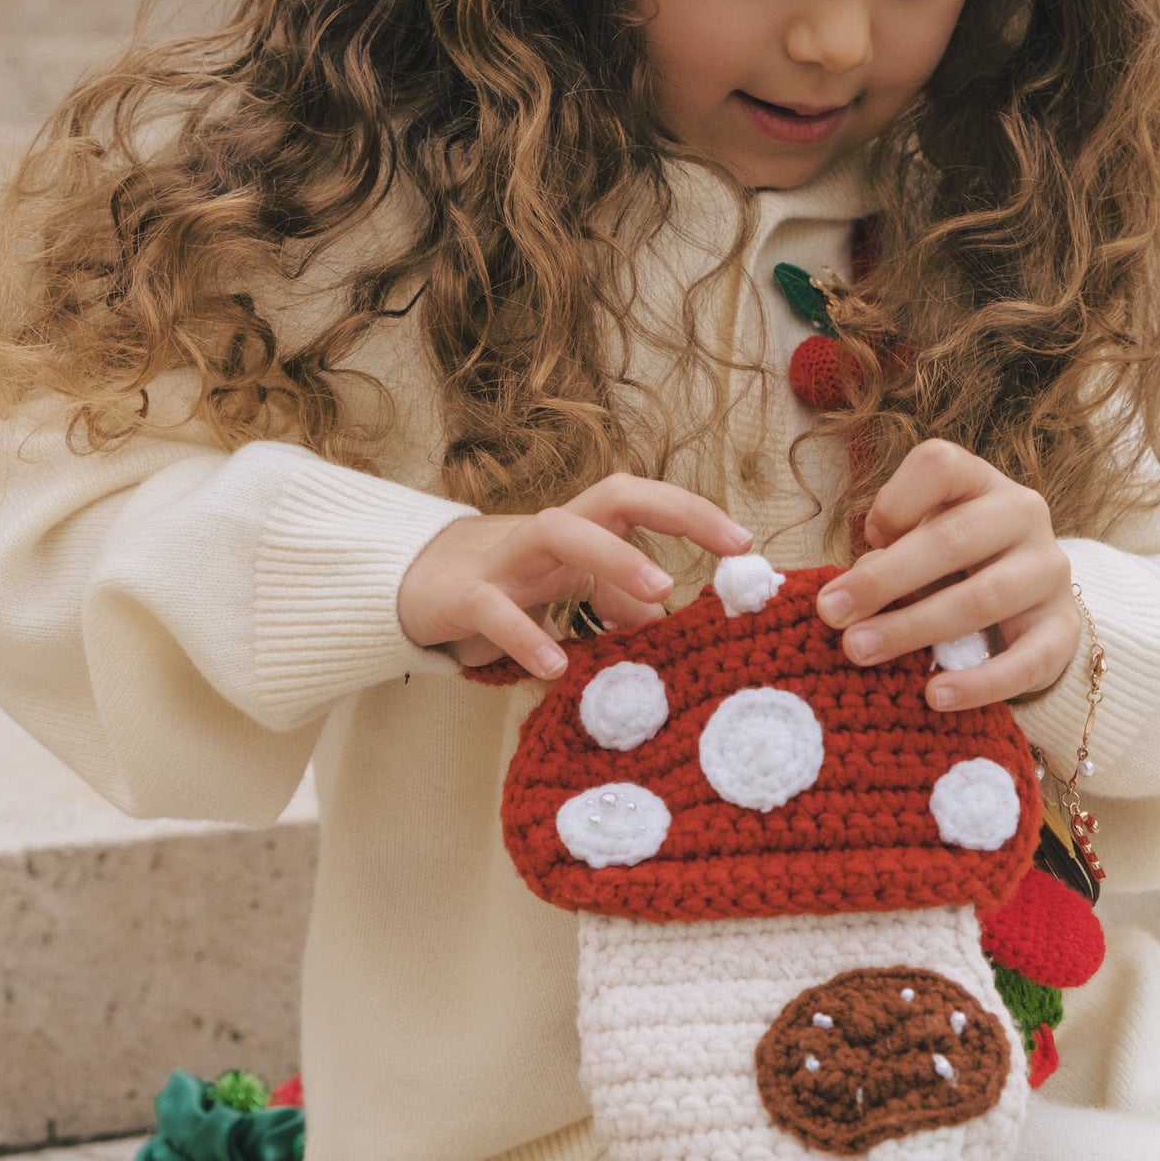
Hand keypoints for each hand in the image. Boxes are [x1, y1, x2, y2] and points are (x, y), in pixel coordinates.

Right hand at [397, 474, 753, 680]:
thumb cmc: (509, 587)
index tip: (746, 544)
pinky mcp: (464, 595)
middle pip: (613, 494)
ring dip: (612, 554)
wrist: (413, 587)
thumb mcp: (575, 595)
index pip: (644, 503)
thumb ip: (625, 608)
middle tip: (727, 547)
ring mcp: (505, 558)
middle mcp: (550, 532)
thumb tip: (689, 635)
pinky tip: (555, 666)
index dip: (694, 514)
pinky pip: (495, 608)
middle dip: (674, 510)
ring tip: (659, 590)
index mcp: (583, 529)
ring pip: (557, 531)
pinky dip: (525, 635)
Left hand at [815, 440, 1079, 711]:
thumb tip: (853, 592)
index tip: (866, 537)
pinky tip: (935, 697)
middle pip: (953, 539)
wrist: (1025, 600)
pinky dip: (978, 683)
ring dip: (914, 628)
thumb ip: (887, 556)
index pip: (940, 466)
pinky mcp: (1063, 629)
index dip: (896, 499)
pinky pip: (1026, 661)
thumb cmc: (948, 562)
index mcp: (979, 481)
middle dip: (884, 580)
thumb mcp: (917, 542)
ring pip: (983, 599)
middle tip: (831, 613)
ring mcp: (1049, 570)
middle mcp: (1022, 515)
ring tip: (861, 651)